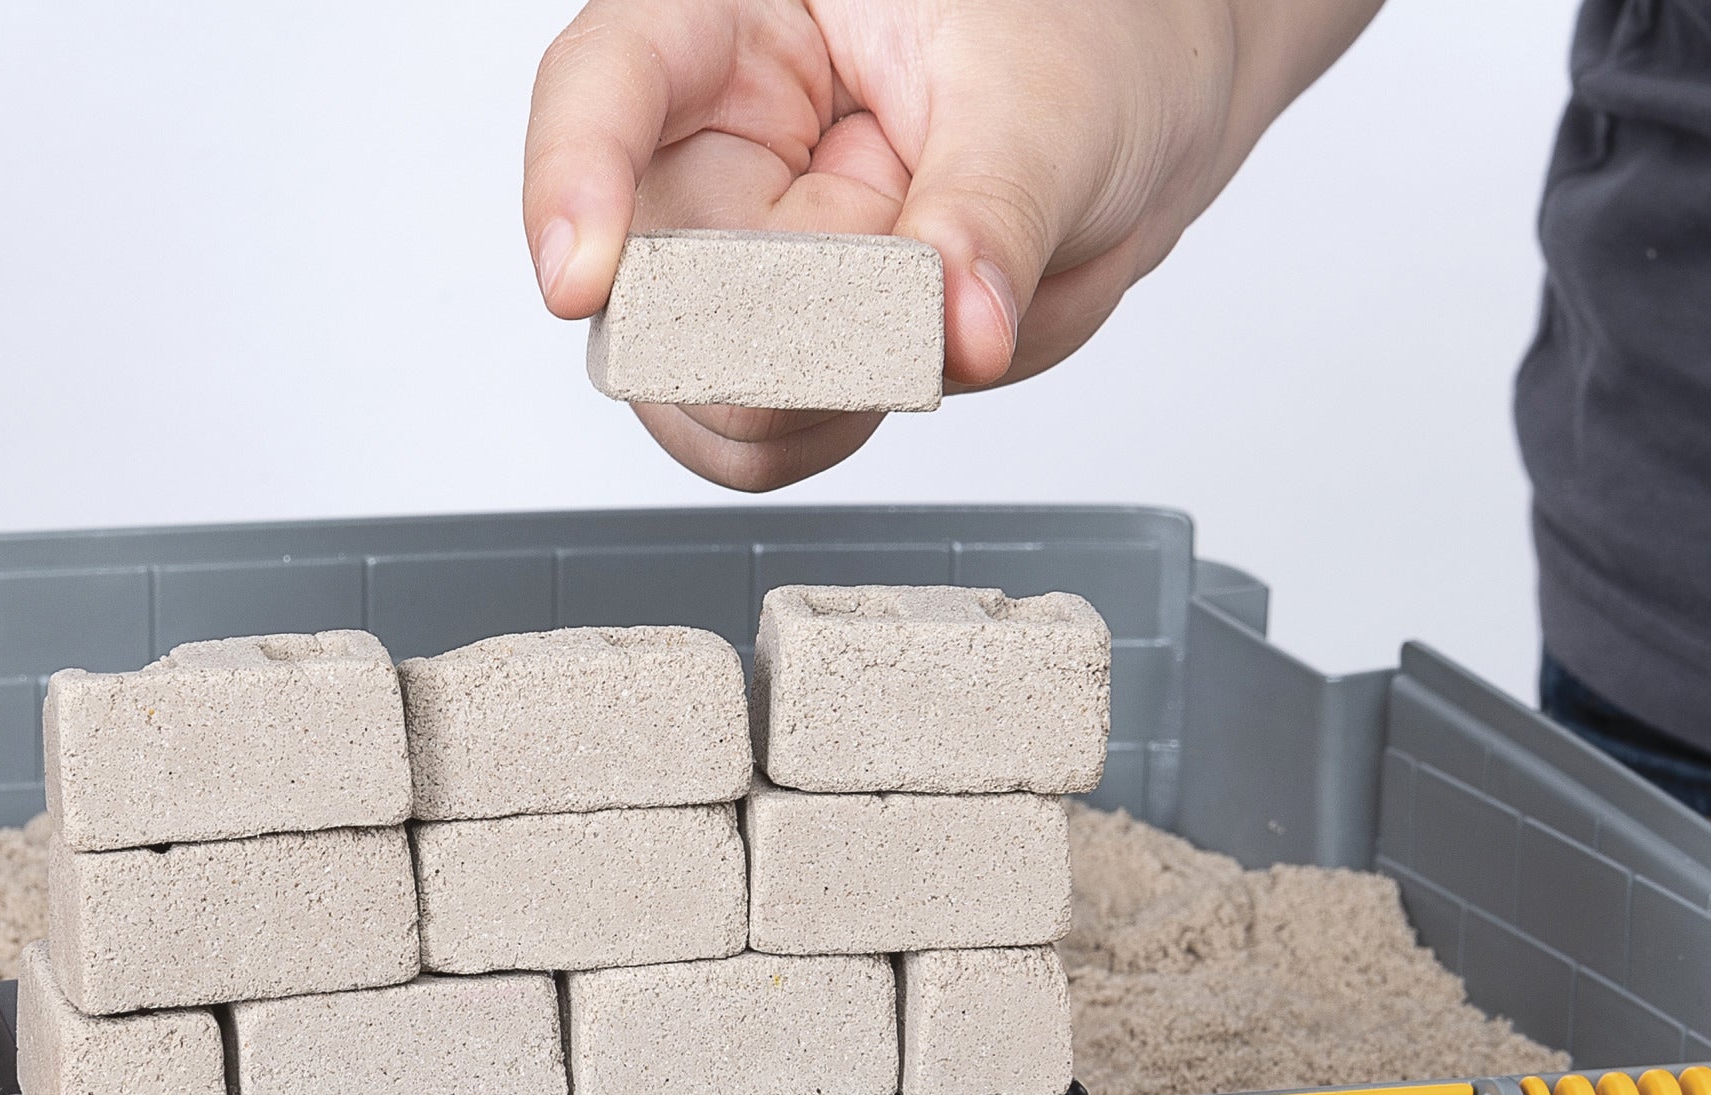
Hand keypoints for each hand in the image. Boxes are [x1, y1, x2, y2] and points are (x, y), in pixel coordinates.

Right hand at [524, 0, 1383, 489]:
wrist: (1137, 108)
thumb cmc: (1085, 39)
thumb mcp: (1049, 101)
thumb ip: (989, 216)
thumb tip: (954, 334)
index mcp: (737, 18)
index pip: (606, 86)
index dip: (573, 181)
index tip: (580, 279)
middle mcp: (710, 141)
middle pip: (646, 282)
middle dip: (762, 335)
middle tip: (888, 323)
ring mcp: (735, 256)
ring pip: (692, 385)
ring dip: (812, 394)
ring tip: (923, 316)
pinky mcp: (775, 345)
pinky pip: (755, 437)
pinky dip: (831, 430)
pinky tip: (904, 362)